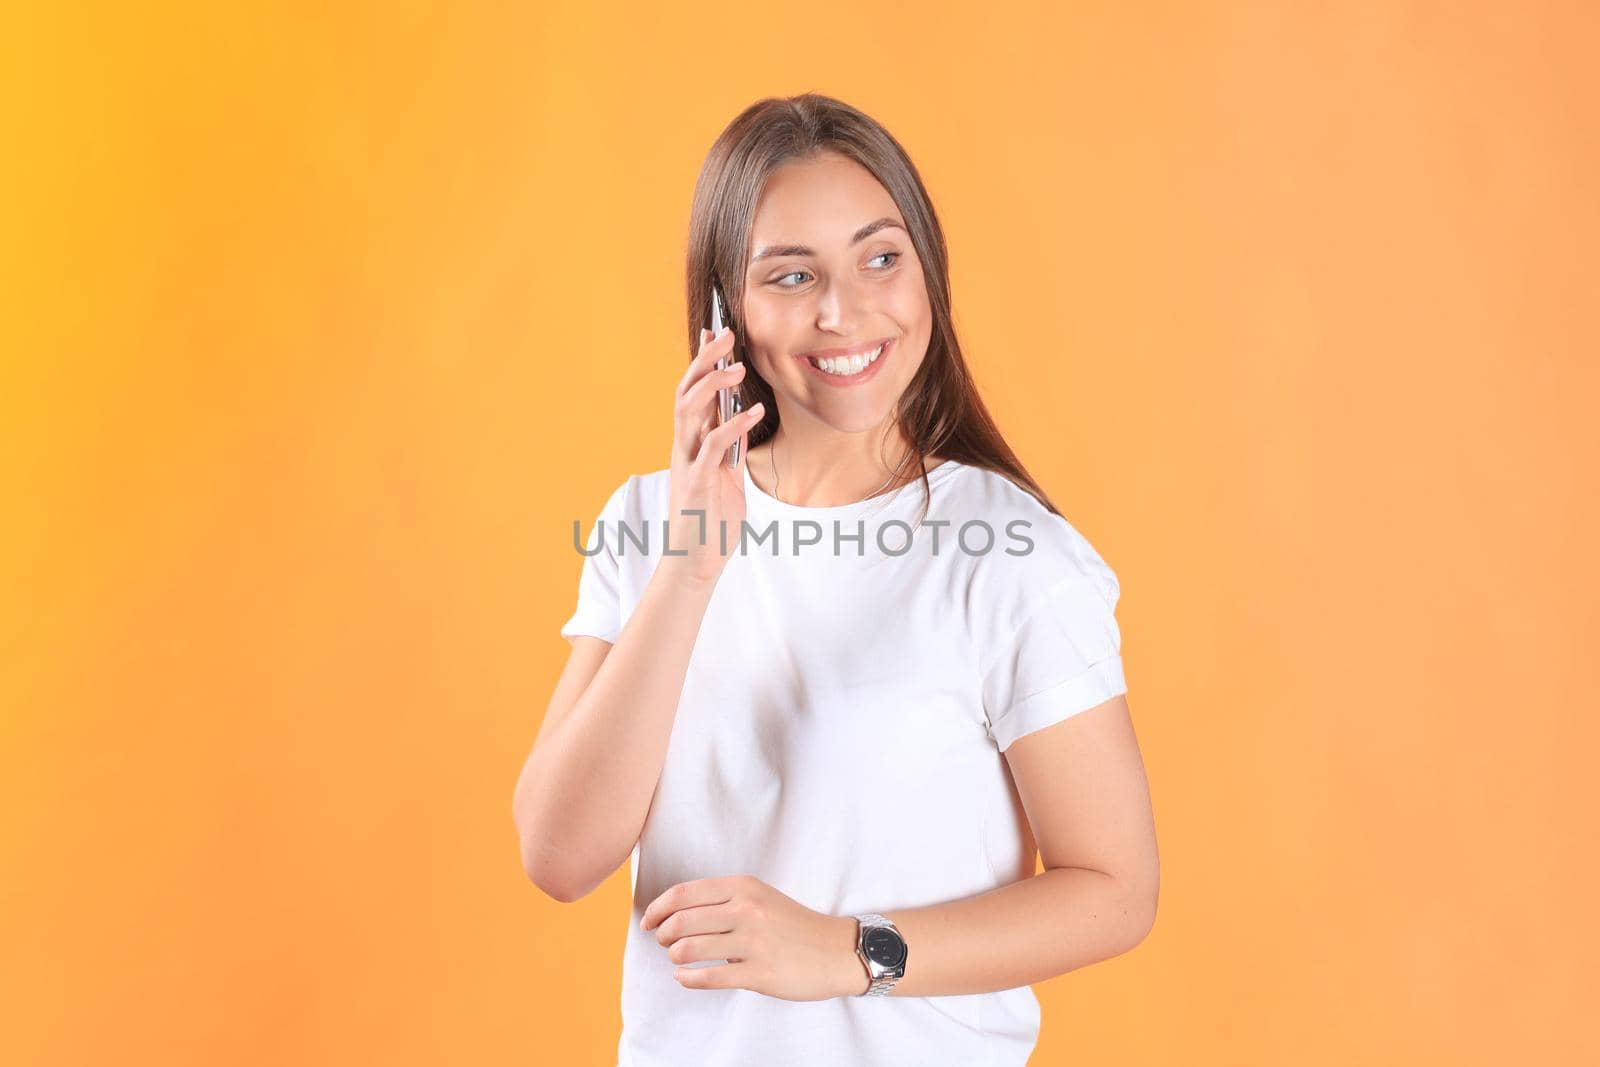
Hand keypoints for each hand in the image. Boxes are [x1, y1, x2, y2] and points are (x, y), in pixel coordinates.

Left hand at [640, 875, 865, 1001]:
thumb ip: (723, 900)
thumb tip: (675, 911)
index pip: (684, 893)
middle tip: (663, 942)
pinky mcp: (758, 972)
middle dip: (662, 934)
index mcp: (743, 886)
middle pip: (680, 921)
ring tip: (678, 960)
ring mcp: (753, 941)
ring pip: (689, 949)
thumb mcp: (760, 897)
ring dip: (674, 957)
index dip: (657, 908)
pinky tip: (685, 978)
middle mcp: (746, 909)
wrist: (835, 951)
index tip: (648, 921)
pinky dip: (688, 979)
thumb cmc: (792, 924)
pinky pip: (708, 977)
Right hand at [662, 328, 765, 587]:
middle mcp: (683, 448)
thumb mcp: (724, 476)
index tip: (714, 332)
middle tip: (726, 335)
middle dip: (704, 361)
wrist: (695, 562)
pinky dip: (732, 425)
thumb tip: (740, 417)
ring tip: (737, 366)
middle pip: (686, 392)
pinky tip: (753, 411)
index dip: (700, 361)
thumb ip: (728, 446)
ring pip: (690, 412)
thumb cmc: (711, 520)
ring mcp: (687, 464)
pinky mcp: (698, 484)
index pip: (691, 392)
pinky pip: (713, 447)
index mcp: (689, 443)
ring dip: (712, 385)